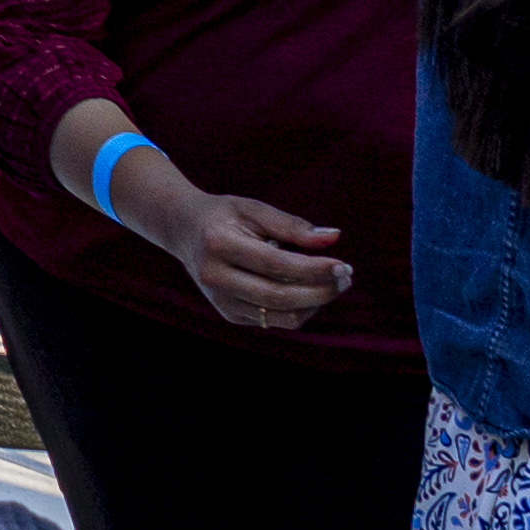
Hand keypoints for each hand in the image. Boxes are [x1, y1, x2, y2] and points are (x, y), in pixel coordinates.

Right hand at [125, 163, 355, 331]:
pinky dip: (299, 309)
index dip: (314, 268)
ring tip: (333, 285)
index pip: (276, 265)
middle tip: (346, 278)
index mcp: (218, 243)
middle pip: (279, 296)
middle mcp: (215, 276)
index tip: (344, 265)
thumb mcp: (254, 209)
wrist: (182, 230)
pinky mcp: (228, 313)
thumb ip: (293, 225)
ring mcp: (220, 300)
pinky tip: (309, 290)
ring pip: (280, 316)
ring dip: (315, 304)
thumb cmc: (224, 215)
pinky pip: (274, 320)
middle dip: (321, 290)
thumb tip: (334, 237)